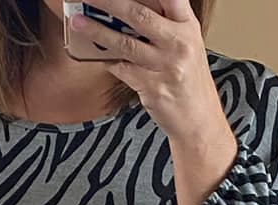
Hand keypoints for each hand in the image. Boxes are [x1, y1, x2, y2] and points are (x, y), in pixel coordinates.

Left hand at [70, 0, 238, 204]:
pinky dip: (107, 60)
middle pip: (138, 14)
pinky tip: (95, 54)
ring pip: (124, 42)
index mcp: (188, 26)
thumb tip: (127, 11)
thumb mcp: (186, 45)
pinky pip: (122, 69)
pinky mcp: (152, 88)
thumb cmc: (189, 80)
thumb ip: (165, 25)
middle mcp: (178, 43)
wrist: (199, 119)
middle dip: (109, 2)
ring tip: (78, 22)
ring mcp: (166, 66)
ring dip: (97, 31)